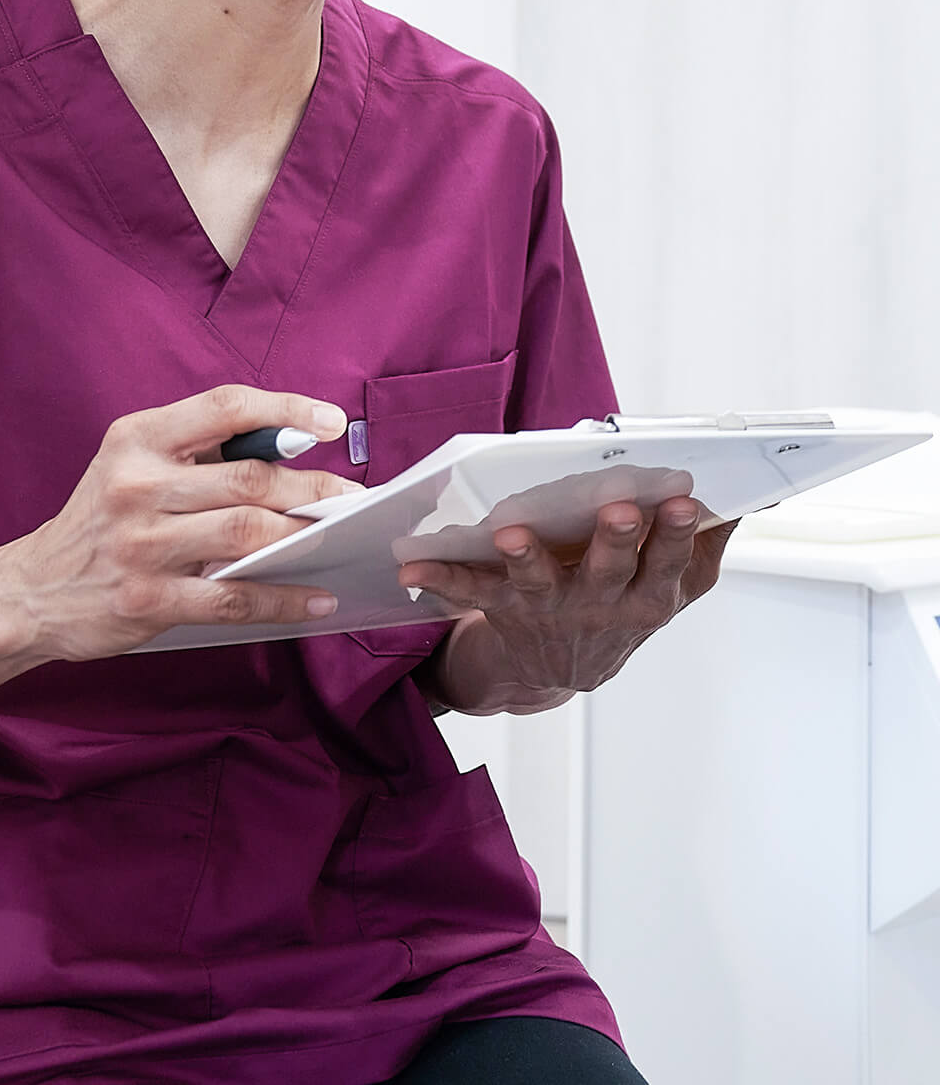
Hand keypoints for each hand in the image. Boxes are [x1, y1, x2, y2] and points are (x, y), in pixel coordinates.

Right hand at [0, 384, 351, 661]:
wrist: (31, 591)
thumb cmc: (99, 520)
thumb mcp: (131, 463)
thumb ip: (198, 452)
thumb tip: (288, 448)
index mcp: (137, 438)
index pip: (224, 407)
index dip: (285, 408)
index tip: (329, 422)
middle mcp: (137, 485)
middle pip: (248, 478)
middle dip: (313, 487)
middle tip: (352, 497)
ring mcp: (142, 546)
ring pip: (246, 533)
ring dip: (304, 535)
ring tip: (340, 536)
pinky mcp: (148, 600)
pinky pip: (234, 598)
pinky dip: (283, 598)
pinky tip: (315, 598)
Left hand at [397, 498, 739, 699]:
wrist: (562, 670)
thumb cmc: (626, 607)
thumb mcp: (676, 588)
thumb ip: (709, 544)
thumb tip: (755, 497)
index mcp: (647, 599)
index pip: (668, 565)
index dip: (678, 536)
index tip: (687, 502)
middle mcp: (601, 608)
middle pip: (611, 572)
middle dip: (617, 541)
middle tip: (620, 512)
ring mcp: (550, 611)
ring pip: (538, 584)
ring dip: (526, 558)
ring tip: (512, 535)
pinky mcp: (503, 611)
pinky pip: (469, 594)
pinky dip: (439, 580)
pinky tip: (412, 568)